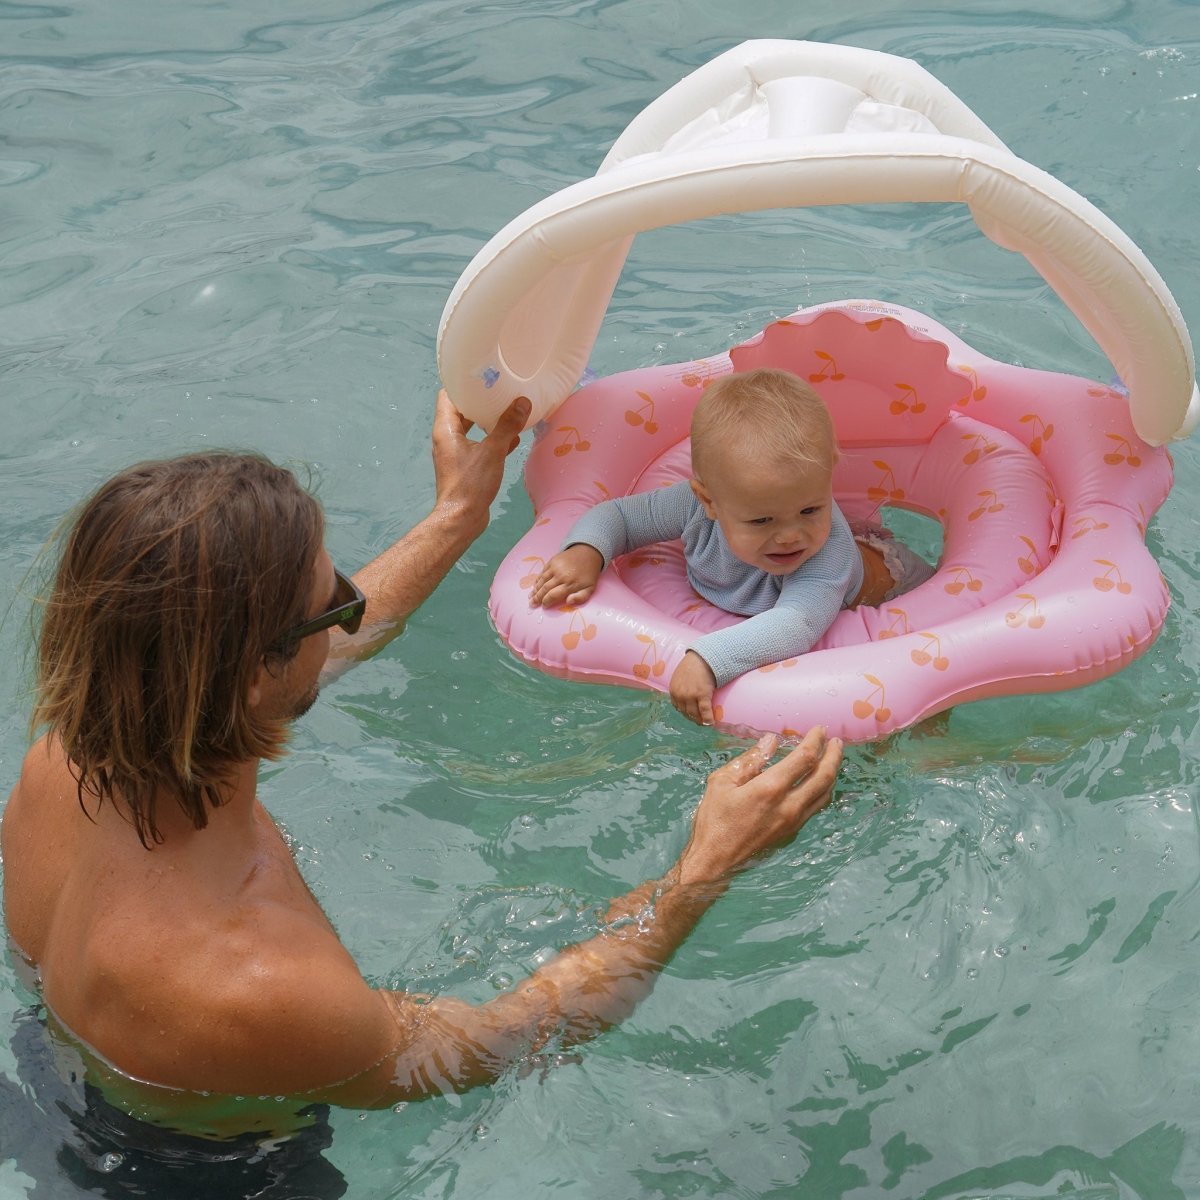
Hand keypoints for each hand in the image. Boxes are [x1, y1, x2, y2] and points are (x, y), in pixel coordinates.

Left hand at [432, 391, 530, 537]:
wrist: (461, 518)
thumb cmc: (471, 484)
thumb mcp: (492, 451)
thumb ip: (507, 426)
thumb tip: (522, 402)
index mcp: (445, 429)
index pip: (447, 395)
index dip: (462, 384)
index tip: (481, 377)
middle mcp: (446, 438)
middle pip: (460, 411)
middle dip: (479, 401)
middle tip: (499, 391)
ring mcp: (454, 453)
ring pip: (470, 429)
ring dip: (487, 421)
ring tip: (507, 411)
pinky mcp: (464, 466)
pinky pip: (478, 445)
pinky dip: (491, 440)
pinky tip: (512, 439)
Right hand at [530, 544, 603, 607]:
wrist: (588, 552)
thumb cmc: (589, 573)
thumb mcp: (590, 588)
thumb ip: (581, 597)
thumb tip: (568, 602)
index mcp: (570, 584)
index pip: (553, 595)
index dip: (547, 602)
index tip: (543, 607)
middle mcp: (561, 576)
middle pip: (545, 589)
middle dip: (537, 598)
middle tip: (532, 604)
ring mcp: (555, 567)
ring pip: (542, 580)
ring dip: (535, 589)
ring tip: (530, 597)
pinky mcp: (552, 561)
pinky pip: (542, 572)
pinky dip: (537, 579)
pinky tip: (534, 586)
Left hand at [669, 651, 717, 724]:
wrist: (703, 658)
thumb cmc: (693, 665)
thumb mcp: (680, 676)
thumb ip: (680, 686)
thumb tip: (685, 695)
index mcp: (673, 690)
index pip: (678, 707)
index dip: (685, 713)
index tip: (691, 716)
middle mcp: (680, 695)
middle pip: (686, 712)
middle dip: (693, 718)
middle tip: (700, 721)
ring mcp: (691, 696)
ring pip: (694, 714)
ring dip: (700, 721)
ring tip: (705, 723)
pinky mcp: (702, 695)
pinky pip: (705, 712)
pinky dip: (708, 719)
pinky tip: (711, 723)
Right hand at [679, 728, 842, 885]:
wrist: (715, 861)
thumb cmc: (713, 819)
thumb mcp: (722, 782)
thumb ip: (750, 760)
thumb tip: (772, 741)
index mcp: (769, 788)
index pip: (804, 758)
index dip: (815, 741)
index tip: (819, 729)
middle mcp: (788, 805)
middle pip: (824, 776)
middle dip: (833, 755)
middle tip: (836, 741)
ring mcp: (793, 822)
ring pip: (825, 794)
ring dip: (832, 774)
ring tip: (833, 759)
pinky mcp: (792, 833)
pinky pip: (815, 808)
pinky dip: (822, 791)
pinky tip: (818, 784)